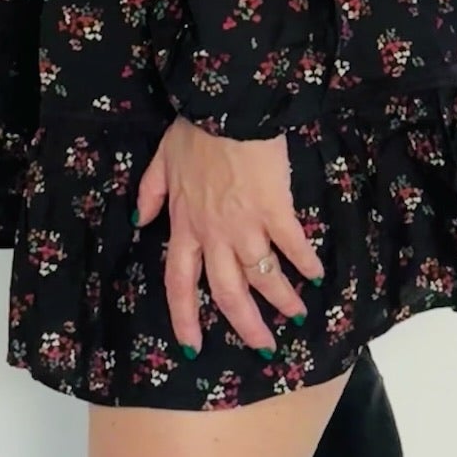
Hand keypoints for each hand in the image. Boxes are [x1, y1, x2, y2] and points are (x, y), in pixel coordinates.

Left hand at [133, 116, 324, 354]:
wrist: (227, 108)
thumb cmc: (194, 131)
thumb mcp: (161, 161)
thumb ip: (150, 194)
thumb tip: (139, 220)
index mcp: (185, 225)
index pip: (179, 283)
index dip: (184, 317)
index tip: (191, 346)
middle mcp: (214, 235)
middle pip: (227, 292)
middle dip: (245, 324)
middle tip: (263, 348)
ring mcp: (246, 224)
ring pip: (262, 275)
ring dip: (281, 299)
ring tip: (296, 316)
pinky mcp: (275, 209)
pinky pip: (292, 244)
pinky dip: (305, 262)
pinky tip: (317, 275)